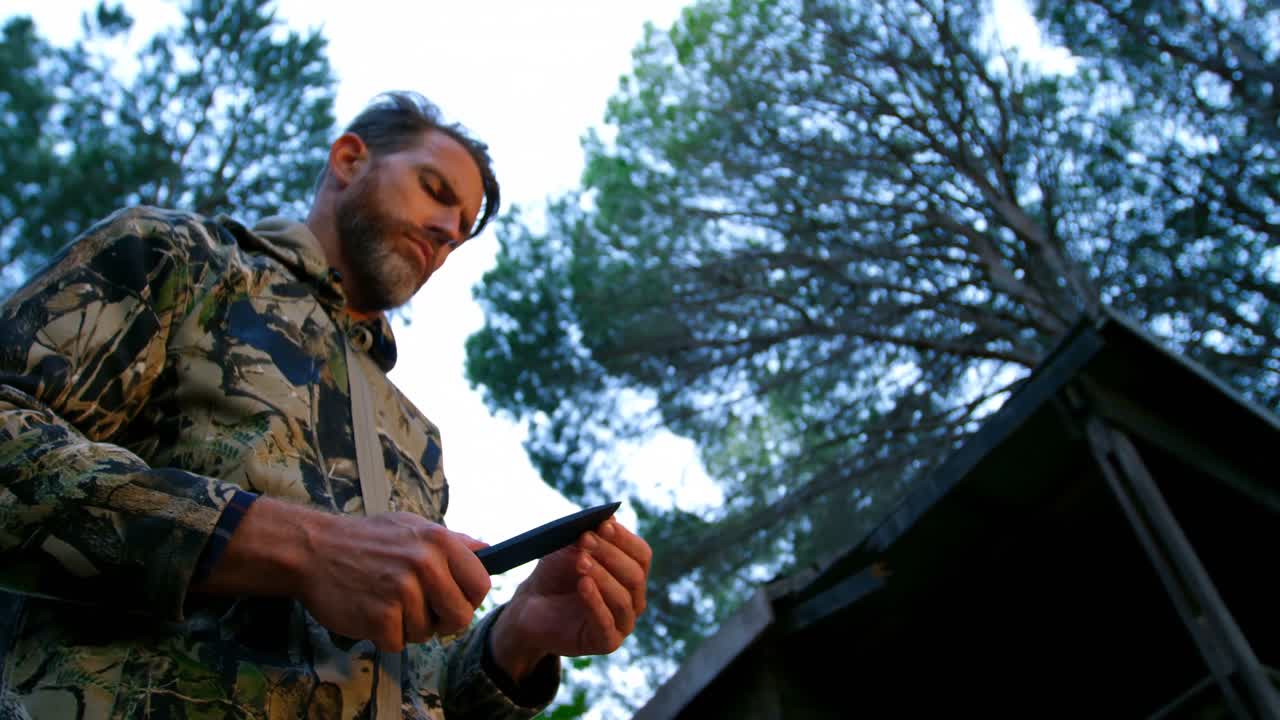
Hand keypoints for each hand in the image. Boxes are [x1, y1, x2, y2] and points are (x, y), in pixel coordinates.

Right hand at [193, 497, 490, 652]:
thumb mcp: (413, 526)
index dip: (469, 598)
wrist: (313, 549)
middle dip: (443, 621)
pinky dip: (385, 636)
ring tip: (387, 603)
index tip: (454, 600)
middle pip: (460, 616)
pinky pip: (398, 643)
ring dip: (408, 627)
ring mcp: (402, 591)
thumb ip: (453, 541)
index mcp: (439, 540)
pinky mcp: (380, 617)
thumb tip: (489, 550)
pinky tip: (371, 613)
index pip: (481, 584)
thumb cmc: (366, 539)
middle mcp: (424, 564)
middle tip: (421, 611)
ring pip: (427, 633)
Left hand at [490, 517, 651, 680]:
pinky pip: (607, 622)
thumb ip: (591, 534)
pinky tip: (583, 584)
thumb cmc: (557, 574)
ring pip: (623, 597)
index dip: (625, 539)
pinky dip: (595, 601)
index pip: (642, 555)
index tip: (604, 525)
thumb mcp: (572, 548)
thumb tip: (611, 517)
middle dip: (610, 554)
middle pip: (635, 575)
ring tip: (580, 560)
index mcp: (632, 574)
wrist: (531, 605)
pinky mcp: (607, 642)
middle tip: (586, 539)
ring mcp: (623, 623)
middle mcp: (634, 599)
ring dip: (602, 575)